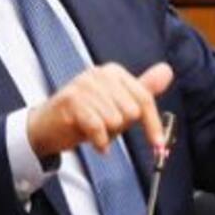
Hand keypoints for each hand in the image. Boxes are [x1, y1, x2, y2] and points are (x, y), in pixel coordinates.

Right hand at [26, 62, 172, 159]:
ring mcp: (83, 85)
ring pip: (114, 121)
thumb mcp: (118, 105)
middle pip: (131, 112)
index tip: (158, 144)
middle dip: (120, 128)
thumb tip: (167, 70)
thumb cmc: (85, 116)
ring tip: (93, 130)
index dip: (152, 124)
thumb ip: (142, 90)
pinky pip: (98, 128)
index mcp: (113, 72)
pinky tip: (94, 142)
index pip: (144, 98)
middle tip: (103, 127)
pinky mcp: (71, 101)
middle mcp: (99, 74)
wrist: (47, 127)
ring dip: (106, 134)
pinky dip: (99, 141)